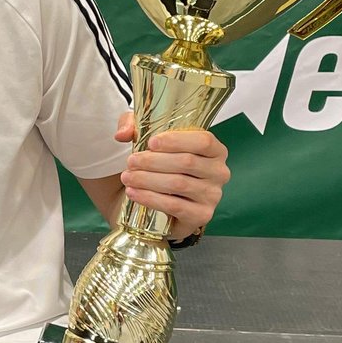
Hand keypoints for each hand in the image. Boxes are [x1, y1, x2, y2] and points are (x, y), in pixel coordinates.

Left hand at [114, 112, 229, 240]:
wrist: (164, 205)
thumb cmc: (163, 167)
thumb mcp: (150, 140)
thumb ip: (134, 126)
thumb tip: (122, 134)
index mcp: (215, 151)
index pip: (203, 141)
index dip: (176, 140)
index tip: (151, 142)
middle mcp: (219, 172)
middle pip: (187, 162)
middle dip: (153, 161)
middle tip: (131, 162)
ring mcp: (212, 196)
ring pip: (179, 184)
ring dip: (148, 179)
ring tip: (127, 177)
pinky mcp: (201, 216)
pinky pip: (174, 205)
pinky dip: (150, 198)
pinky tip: (134, 193)